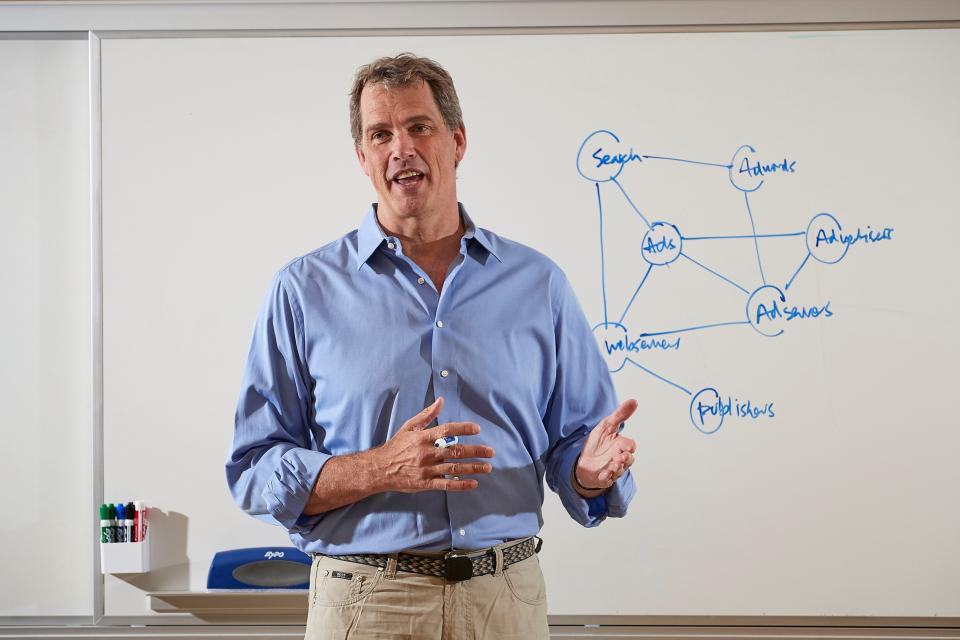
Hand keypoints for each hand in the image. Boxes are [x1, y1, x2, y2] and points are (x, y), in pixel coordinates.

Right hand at [374, 397, 494, 492]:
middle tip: (491, 452)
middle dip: (476, 451)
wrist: (379, 469)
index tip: (477, 429)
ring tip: (487, 467)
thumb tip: (441, 400)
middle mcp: (427, 453)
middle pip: (456, 451)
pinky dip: (461, 485)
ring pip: (454, 468)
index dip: (463, 429)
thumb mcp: (409, 427)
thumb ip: (427, 415)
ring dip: (473, 468)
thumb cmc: (396, 446)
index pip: (447, 430)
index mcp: (424, 437)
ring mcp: (427, 469)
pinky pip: (446, 484)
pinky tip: (473, 483)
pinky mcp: (425, 483)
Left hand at [574, 399, 637, 492]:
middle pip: (628, 460)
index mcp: (620, 445)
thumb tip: (634, 401)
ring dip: (616, 469)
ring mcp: (612, 469)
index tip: (628, 447)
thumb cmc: (598, 442)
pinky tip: (603, 475)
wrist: (584, 459)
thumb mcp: (606, 425)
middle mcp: (619, 457)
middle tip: (620, 458)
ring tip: (611, 466)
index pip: (630, 446)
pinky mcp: (603, 477)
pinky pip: (607, 480)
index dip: (630, 447)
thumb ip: (620, 415)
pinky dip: (606, 478)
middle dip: (625, 460)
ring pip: (619, 471)